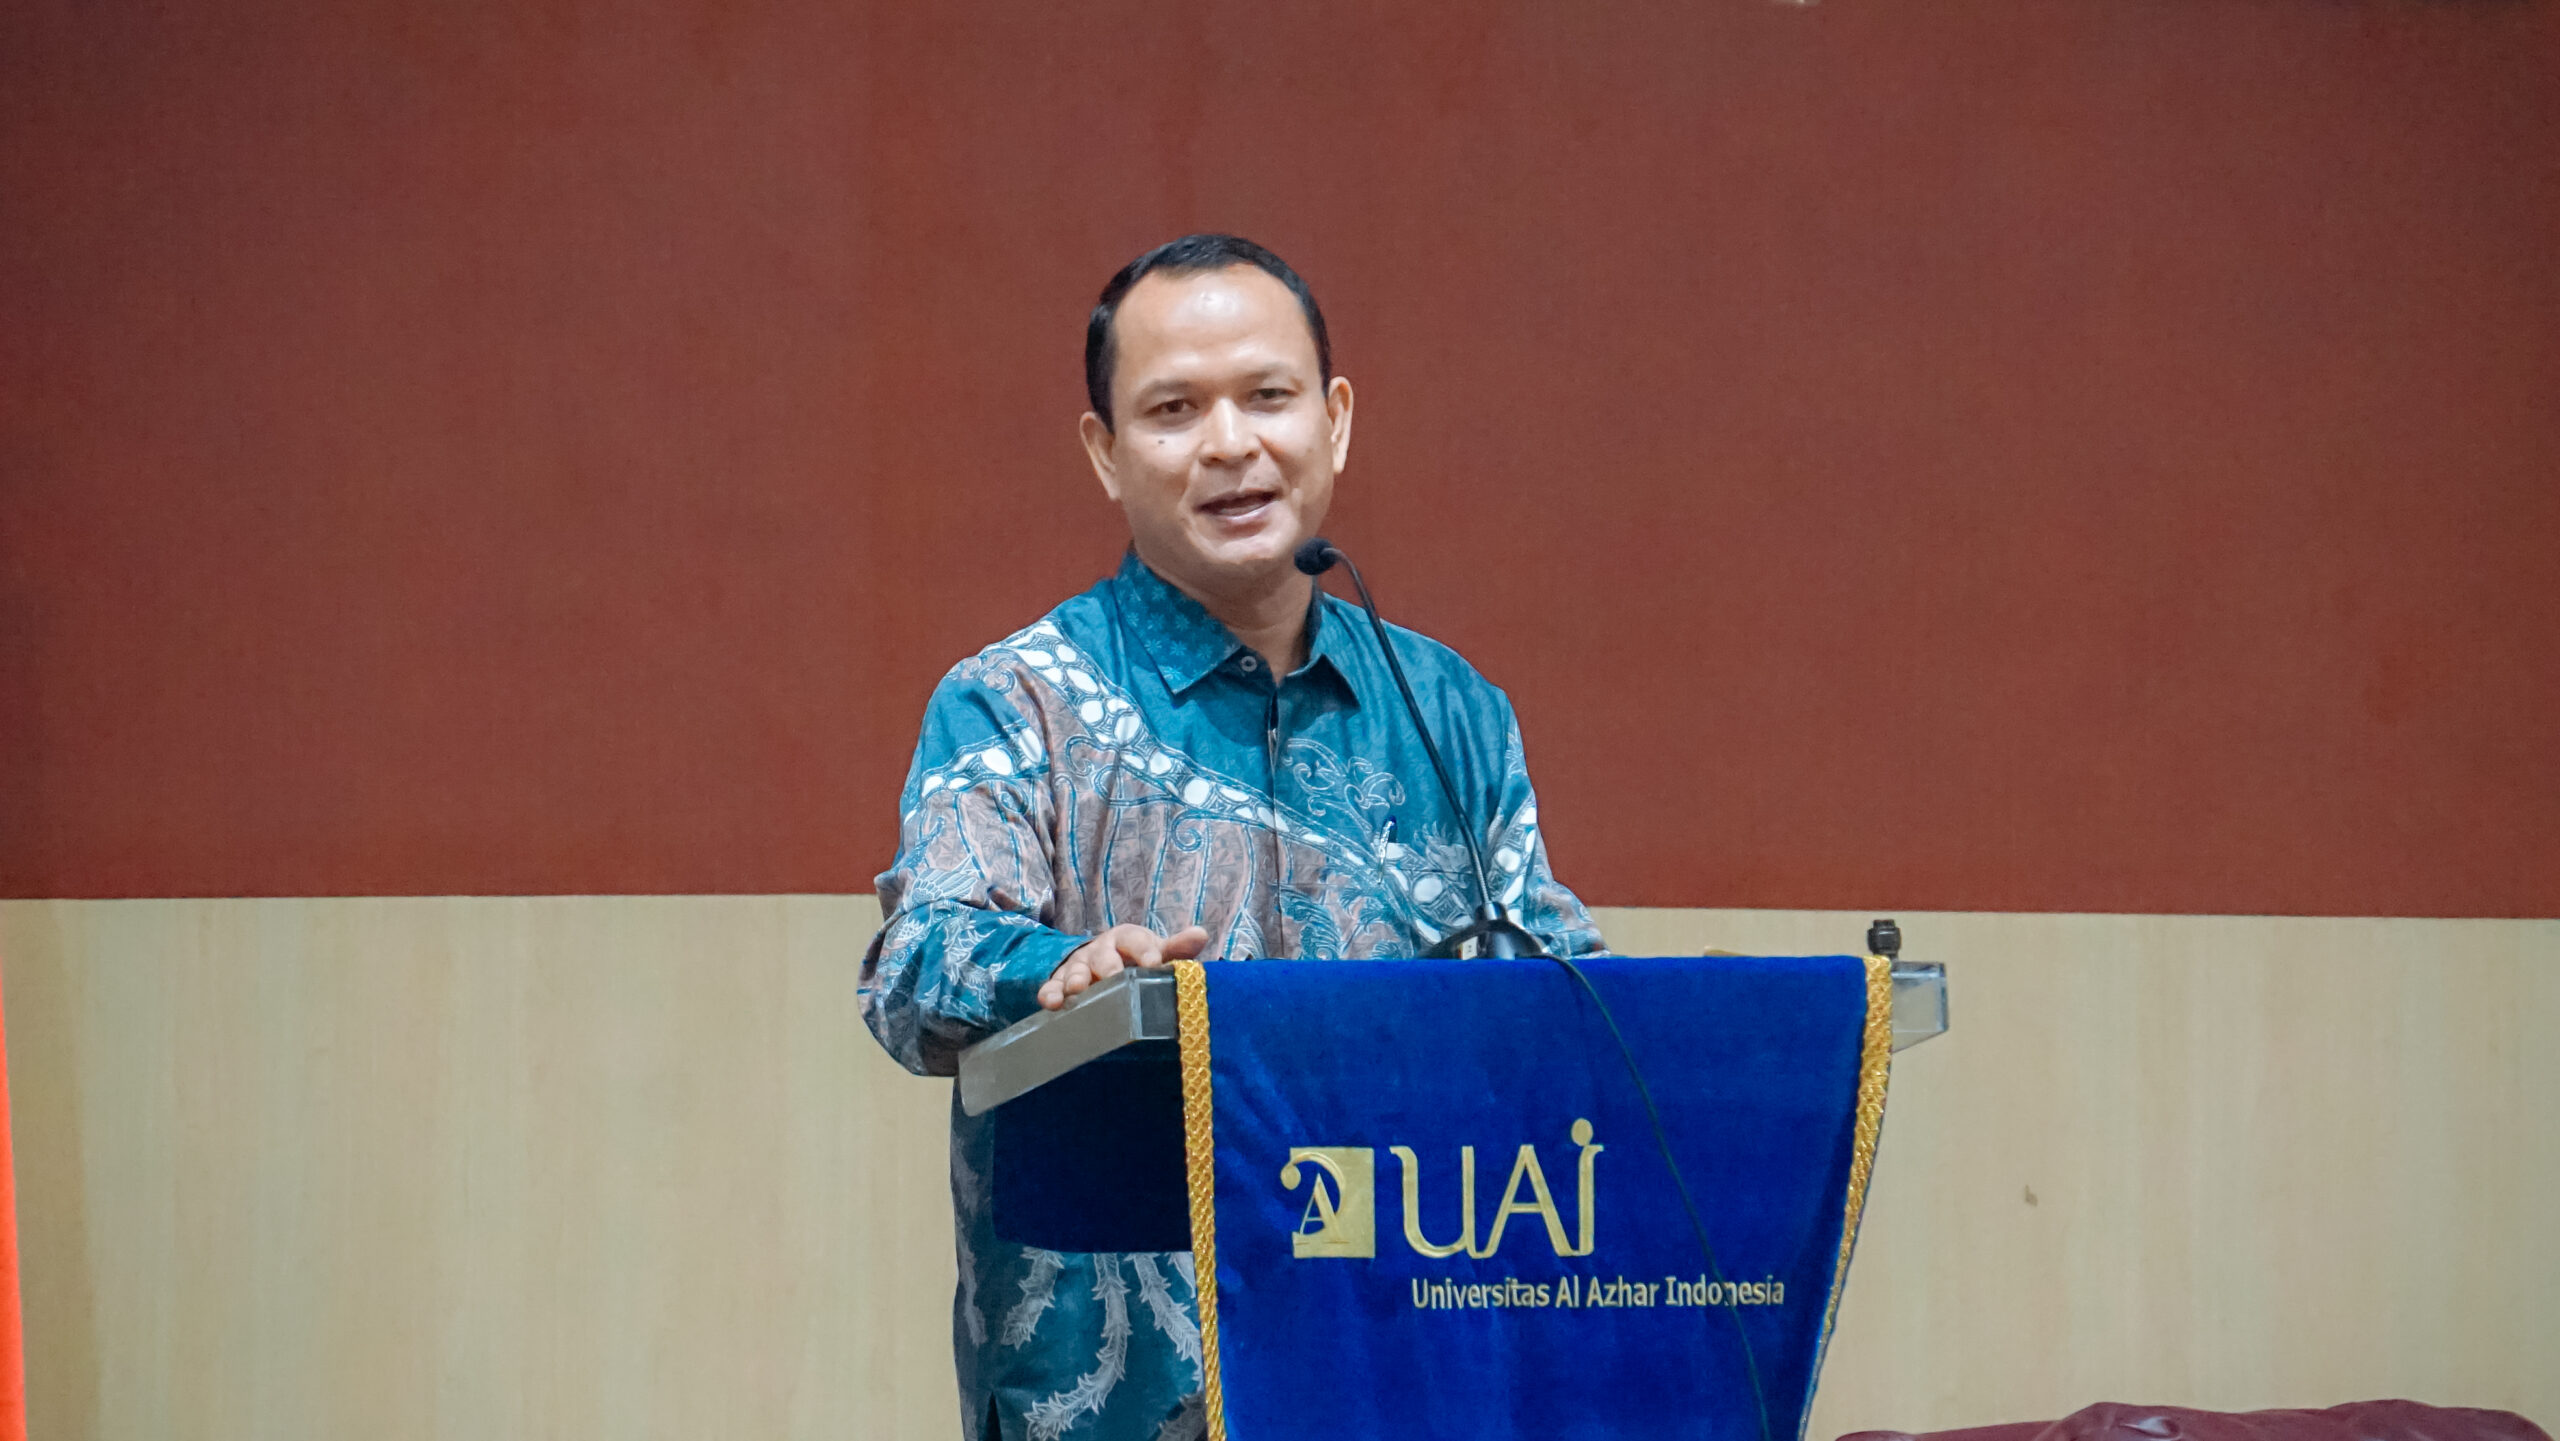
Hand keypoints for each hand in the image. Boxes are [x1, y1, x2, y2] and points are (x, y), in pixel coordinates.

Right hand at [1038, 924, 1209, 1010]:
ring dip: (1076, 980)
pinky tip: (1051, 1004)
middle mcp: (1101, 950)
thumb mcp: (1154, 950)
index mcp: (1127, 939)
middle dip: (1108, 967)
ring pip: (1076, 971)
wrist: (1101, 958)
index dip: (1145, 951)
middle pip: (1103, 956)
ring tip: (1078, 989)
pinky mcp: (1061, 982)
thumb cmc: (1134, 957)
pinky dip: (1050, 994)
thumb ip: (1176, 948)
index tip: (1154, 964)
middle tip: (1113, 978)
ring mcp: (1079, 966)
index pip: (1136, 940)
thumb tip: (1200, 934)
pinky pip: (1053, 987)